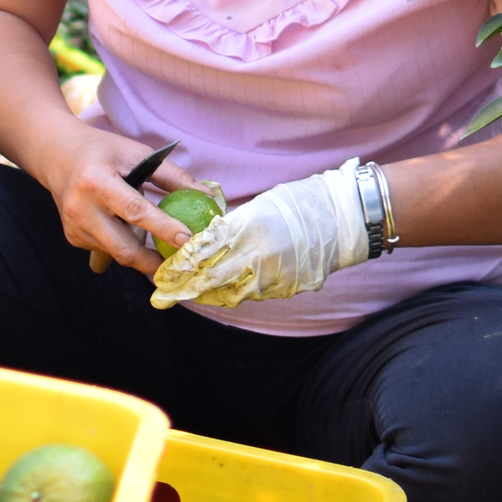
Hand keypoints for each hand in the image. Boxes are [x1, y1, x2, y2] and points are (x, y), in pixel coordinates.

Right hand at [35, 127, 202, 275]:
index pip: (135, 211)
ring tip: (150, 236)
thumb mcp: (137, 154)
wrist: (57, 156)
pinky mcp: (73, 238)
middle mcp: (80, 208)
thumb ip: (172, 177)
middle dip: (154, 262)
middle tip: (180, 266)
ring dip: (140, 251)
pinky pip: (107, 250)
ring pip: (117, 253)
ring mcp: (74, 227)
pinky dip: (123, 244)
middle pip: (123, 248)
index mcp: (95, 180)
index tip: (188, 240)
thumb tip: (208, 197)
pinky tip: (124, 227)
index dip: (163, 228)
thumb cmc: (103, 152)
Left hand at [150, 159, 370, 308]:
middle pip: (210, 279)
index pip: (203, 251)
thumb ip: (230, 226)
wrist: (340, 220)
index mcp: (248, 229)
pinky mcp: (285, 289)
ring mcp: (273, 276)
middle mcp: (258, 256)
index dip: (179, 264)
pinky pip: (250, 296)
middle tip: (161, 296)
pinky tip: (218, 294)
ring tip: (185, 296)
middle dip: (183, 289)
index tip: (161, 271)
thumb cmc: (296, 205)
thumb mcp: (258, 207)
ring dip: (204, 296)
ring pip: (228, 294)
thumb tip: (202, 240)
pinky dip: (230, 295)